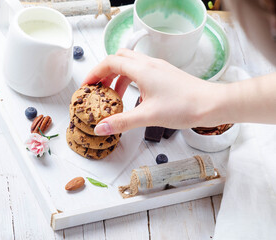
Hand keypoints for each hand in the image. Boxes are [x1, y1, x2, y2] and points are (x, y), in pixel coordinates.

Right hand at [82, 49, 226, 134]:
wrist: (212, 104)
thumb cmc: (184, 106)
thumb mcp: (148, 116)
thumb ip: (122, 122)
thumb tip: (100, 127)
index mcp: (142, 69)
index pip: (110, 62)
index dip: (95, 72)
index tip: (86, 86)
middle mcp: (149, 64)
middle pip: (119, 58)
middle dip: (105, 72)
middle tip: (99, 89)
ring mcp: (158, 68)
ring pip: (131, 65)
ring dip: (118, 77)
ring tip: (114, 97)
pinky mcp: (165, 75)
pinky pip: (142, 72)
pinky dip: (132, 80)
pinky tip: (135, 98)